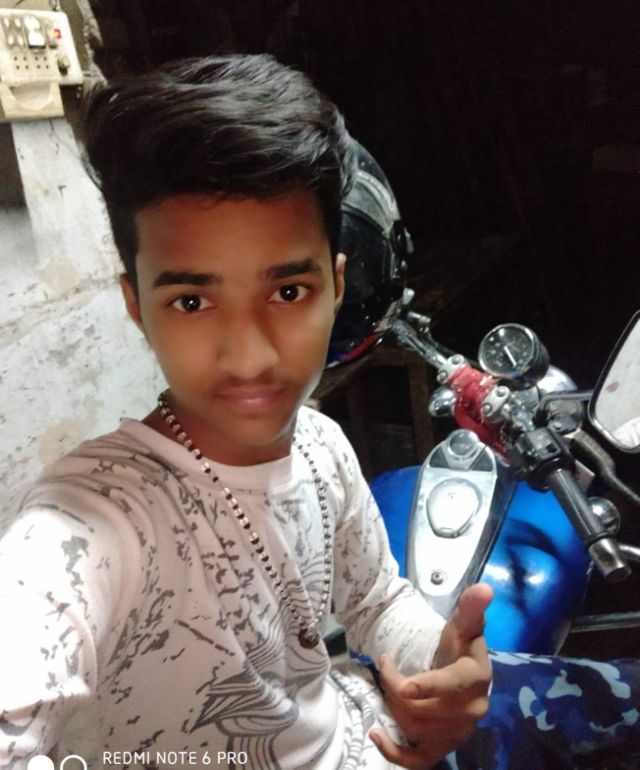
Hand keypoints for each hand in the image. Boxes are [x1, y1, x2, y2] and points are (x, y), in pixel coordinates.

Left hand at [370, 583, 492, 769]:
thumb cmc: (461, 648)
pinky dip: (394, 752)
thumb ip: (470, 608)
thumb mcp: (464, 625)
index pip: (453, 685)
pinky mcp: (443, 748)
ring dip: (392, 704)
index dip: (428, 686)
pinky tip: (376, 734)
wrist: (463, 676)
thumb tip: (483, 588)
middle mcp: (471, 711)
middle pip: (425, 708)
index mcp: (476, 678)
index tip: (403, 684)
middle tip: (385, 665)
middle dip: (396, 686)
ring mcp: (457, 734)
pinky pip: (417, 760)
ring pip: (416, 727)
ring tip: (384, 682)